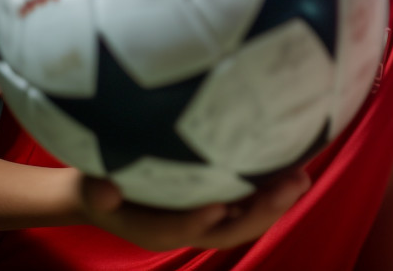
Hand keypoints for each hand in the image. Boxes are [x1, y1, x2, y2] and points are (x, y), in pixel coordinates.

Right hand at [76, 169, 311, 251]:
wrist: (111, 190)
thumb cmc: (101, 185)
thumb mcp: (91, 188)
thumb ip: (96, 192)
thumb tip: (104, 190)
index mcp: (157, 229)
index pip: (180, 230)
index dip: (197, 222)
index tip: (219, 206)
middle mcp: (191, 227)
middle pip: (229, 229)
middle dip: (261, 211)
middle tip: (292, 185)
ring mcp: (210, 215)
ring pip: (247, 216)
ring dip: (275, 201)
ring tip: (301, 177)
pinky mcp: (223, 198)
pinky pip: (251, 198)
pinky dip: (272, 186)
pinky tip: (294, 162)